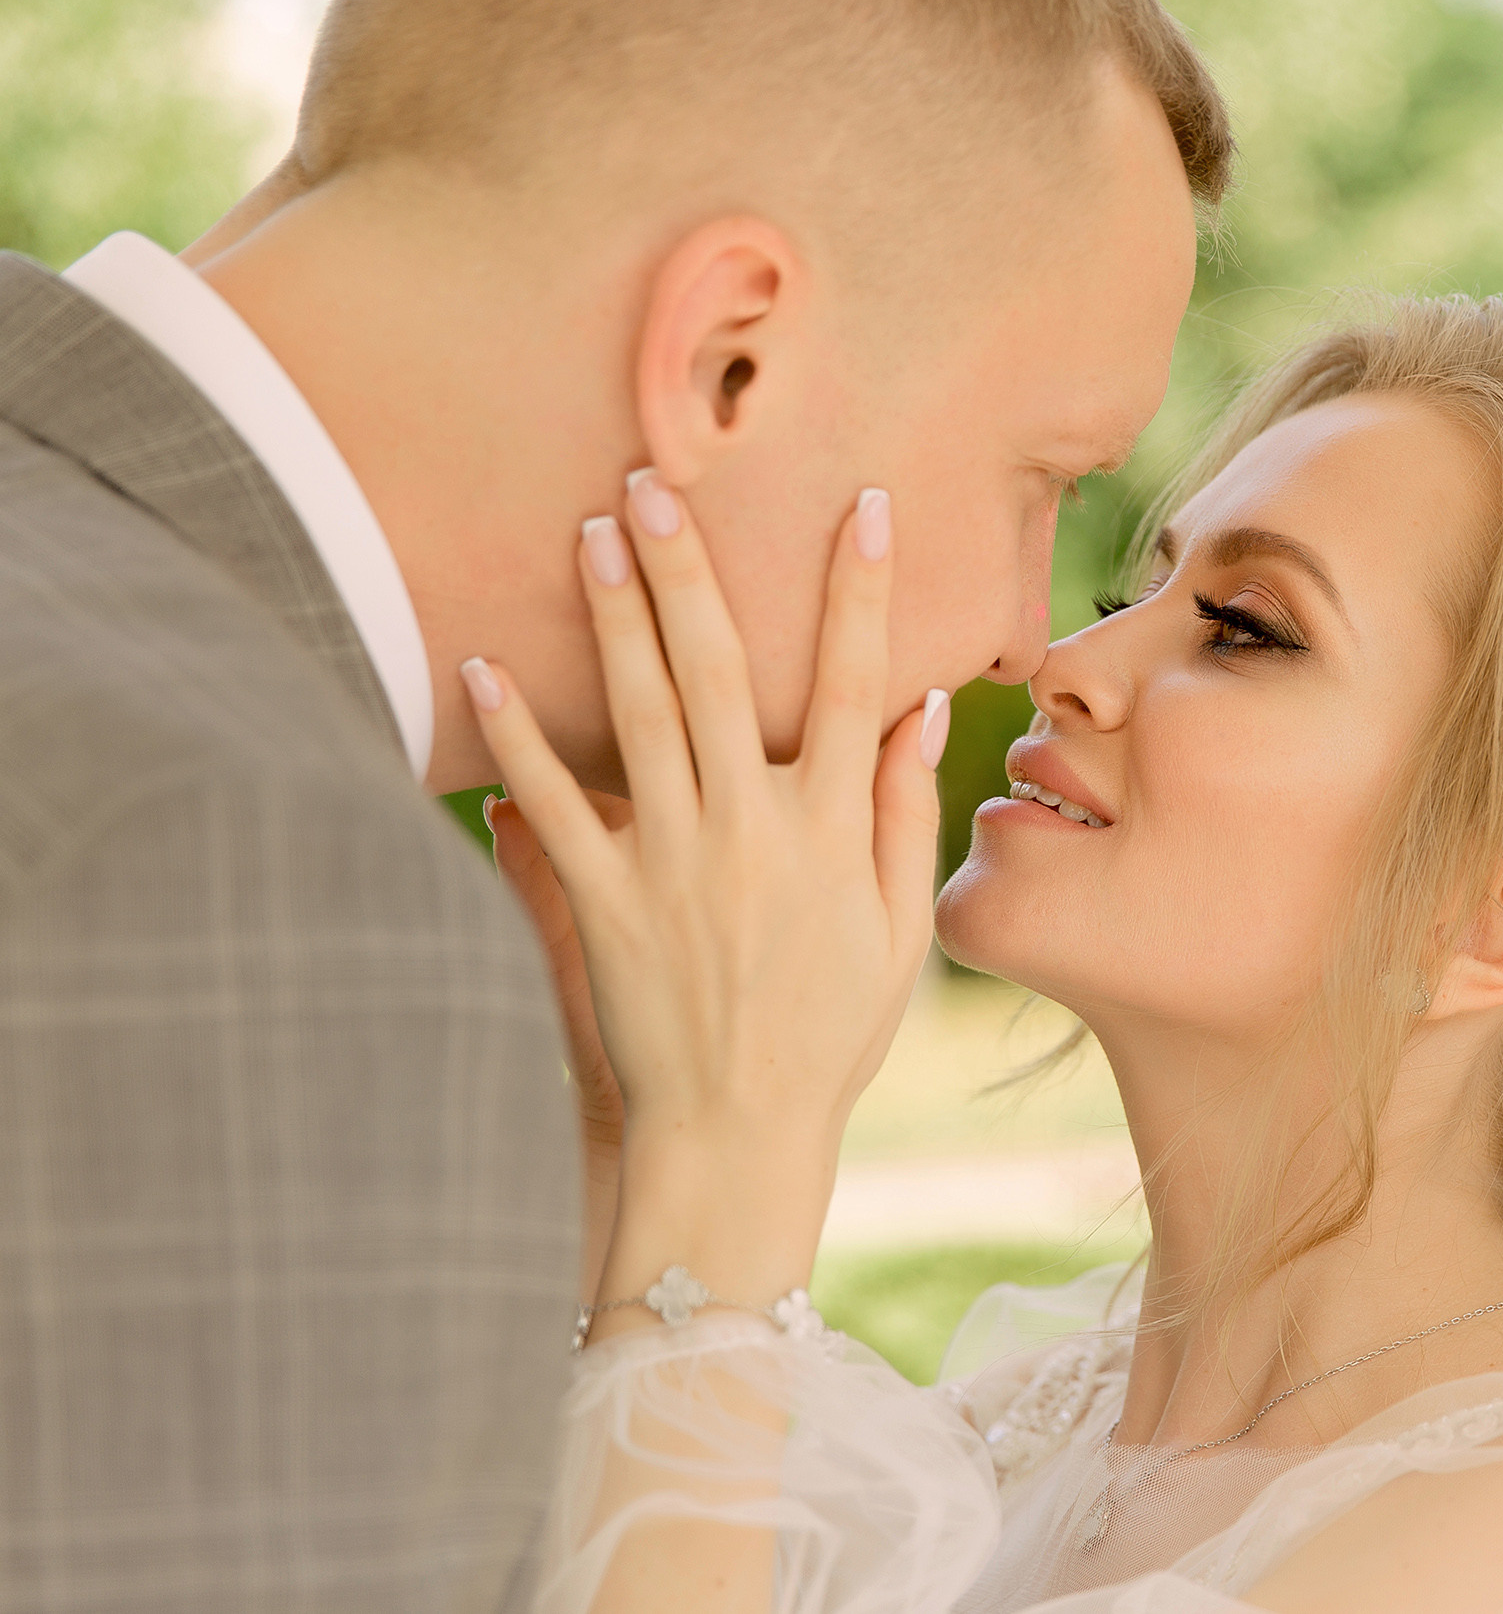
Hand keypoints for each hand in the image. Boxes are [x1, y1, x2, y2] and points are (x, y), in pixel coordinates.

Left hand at [464, 471, 948, 1337]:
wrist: (739, 1132)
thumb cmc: (831, 1032)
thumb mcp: (895, 927)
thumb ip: (898, 811)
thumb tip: (910, 707)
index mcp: (830, 829)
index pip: (853, 683)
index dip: (860, 590)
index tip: (861, 504)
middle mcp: (751, 828)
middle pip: (722, 673)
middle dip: (692, 571)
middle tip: (656, 482)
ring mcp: (670, 861)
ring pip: (638, 715)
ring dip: (613, 618)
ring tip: (590, 531)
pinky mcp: (601, 901)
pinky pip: (552, 804)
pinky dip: (514, 738)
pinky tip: (480, 667)